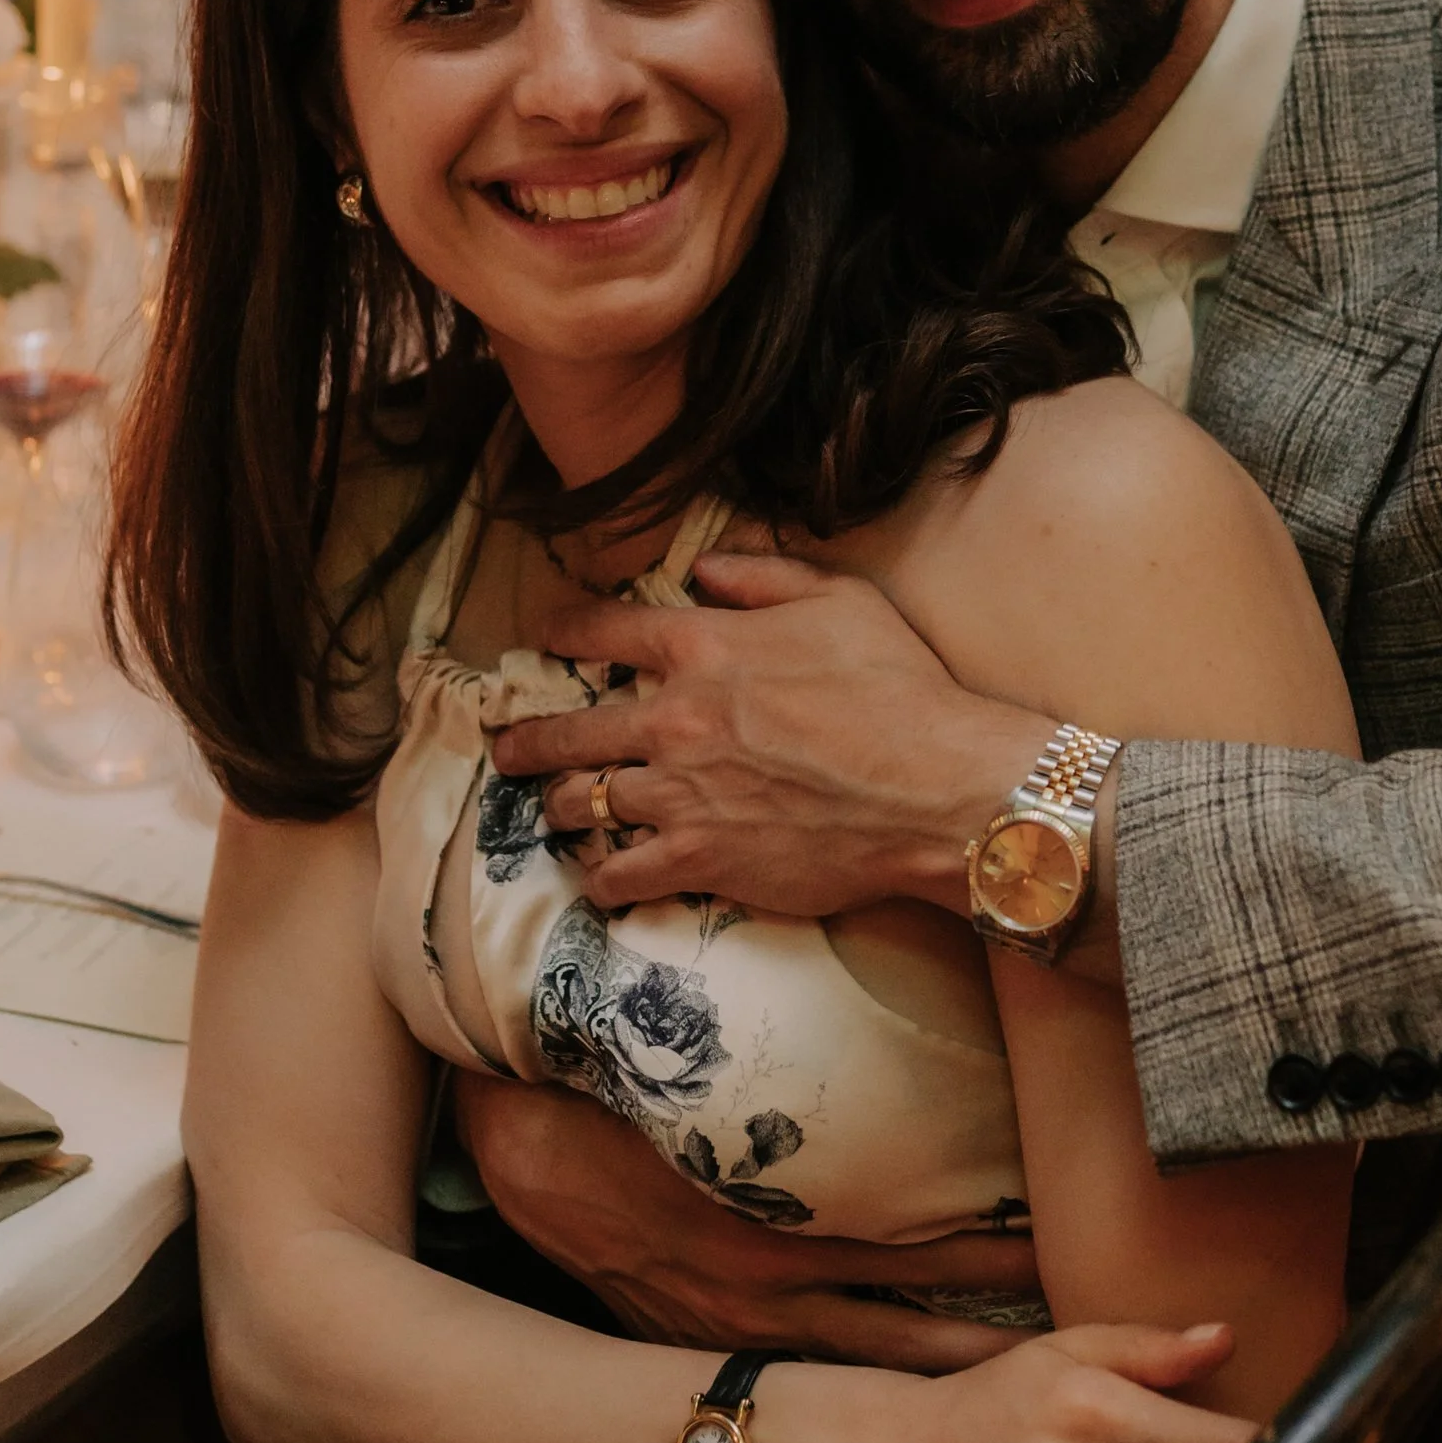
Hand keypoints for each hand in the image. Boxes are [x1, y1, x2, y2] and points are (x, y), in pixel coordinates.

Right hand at [452, 1073, 1041, 1368]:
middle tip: (1079, 1376)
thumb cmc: (635, 1098)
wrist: (527, 1148)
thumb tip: (896, 1058)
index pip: (916, 1254)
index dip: (992, 1261)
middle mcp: (770, 1295)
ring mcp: (737, 1334)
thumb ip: (810, 1098)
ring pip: (864, 1379)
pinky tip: (916, 1417)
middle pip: (908, 1340)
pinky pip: (804, 1381)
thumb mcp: (727, 1093)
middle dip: (990, 1361)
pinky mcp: (709, 1345)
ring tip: (1025, 1415)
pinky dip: (864, 1399)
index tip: (1064, 1261)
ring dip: (940, 1395)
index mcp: (782, 1226)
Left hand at [486, 551, 1046, 921]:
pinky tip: (599, 875)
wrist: (935, 788)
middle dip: (527, 739)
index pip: (605, 631)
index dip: (564, 630)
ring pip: (581, 803)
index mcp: (705, 649)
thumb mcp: (841, 599)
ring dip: (561, 806)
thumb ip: (764, 574)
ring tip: (555, 810)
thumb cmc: (901, 689)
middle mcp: (675, 720)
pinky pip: (618, 873)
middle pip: (568, 729)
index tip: (543, 636)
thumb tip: (707, 566)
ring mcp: (680, 794)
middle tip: (506, 747)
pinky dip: (601, 876)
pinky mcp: (698, 859)